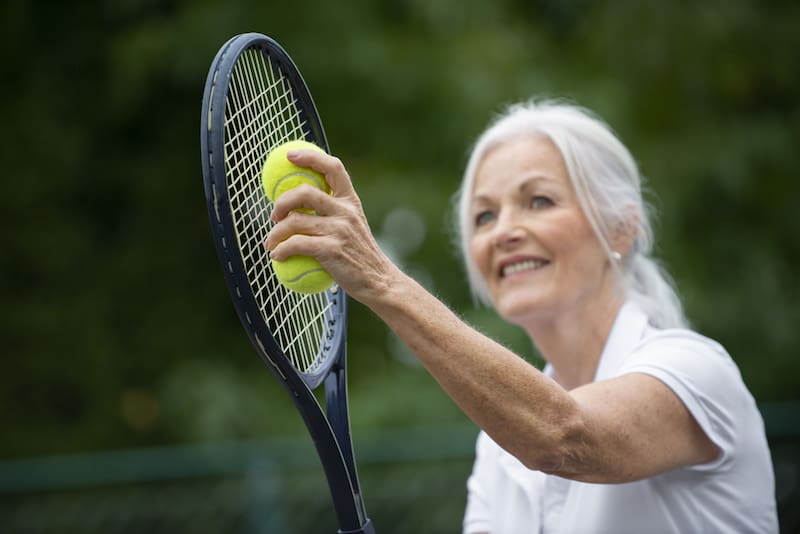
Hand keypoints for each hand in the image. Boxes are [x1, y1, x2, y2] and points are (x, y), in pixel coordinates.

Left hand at [264, 149, 396, 302]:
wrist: (379, 281)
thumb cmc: (359, 256)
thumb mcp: (353, 227)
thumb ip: (333, 214)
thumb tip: (299, 207)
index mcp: (351, 201)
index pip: (333, 167)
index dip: (310, 157)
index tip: (290, 156)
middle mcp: (346, 211)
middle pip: (306, 192)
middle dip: (282, 201)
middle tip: (274, 215)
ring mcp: (339, 230)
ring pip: (295, 221)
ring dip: (275, 233)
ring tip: (270, 243)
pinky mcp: (332, 249)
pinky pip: (296, 244)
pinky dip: (281, 250)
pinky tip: (276, 256)